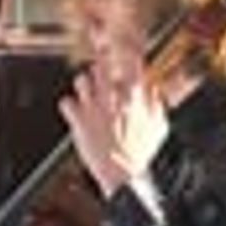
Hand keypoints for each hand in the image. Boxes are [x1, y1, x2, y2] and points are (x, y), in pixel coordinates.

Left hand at [59, 54, 166, 197]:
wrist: (124, 172)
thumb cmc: (142, 152)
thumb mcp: (159, 127)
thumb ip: (156, 104)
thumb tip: (153, 88)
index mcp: (134, 97)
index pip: (131, 63)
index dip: (125, 55)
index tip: (122, 53)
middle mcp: (112, 98)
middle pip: (99, 67)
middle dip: (99, 71)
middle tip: (100, 79)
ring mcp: (93, 107)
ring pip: (80, 80)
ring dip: (83, 86)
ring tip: (88, 96)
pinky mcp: (78, 119)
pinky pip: (66, 102)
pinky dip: (69, 106)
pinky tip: (76, 113)